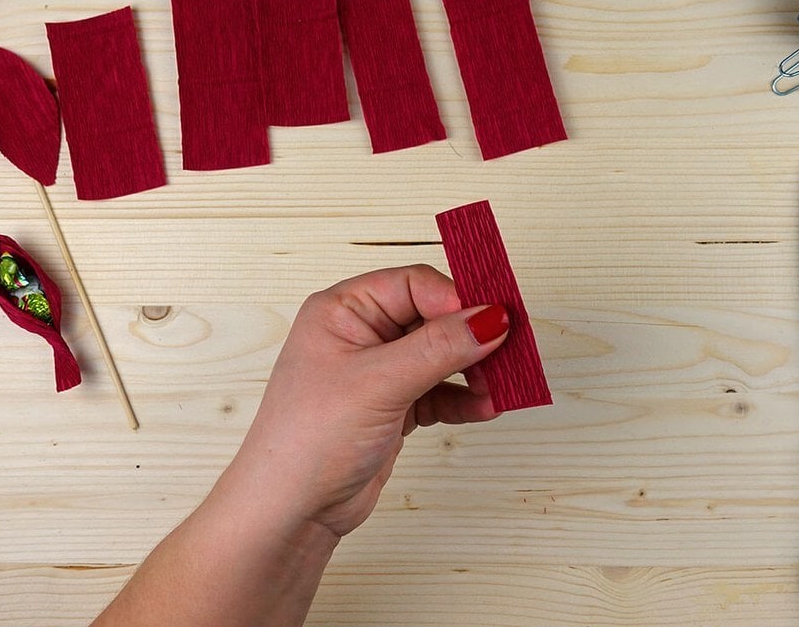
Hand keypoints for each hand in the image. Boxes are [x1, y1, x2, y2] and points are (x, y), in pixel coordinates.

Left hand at [217, 264, 508, 541]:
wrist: (290, 513)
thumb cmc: (306, 441)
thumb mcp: (378, 384)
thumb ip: (438, 348)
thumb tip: (490, 318)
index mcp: (344, 310)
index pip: (414, 284)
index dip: (455, 299)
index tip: (492, 319)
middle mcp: (362, 334)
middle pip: (434, 317)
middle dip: (471, 336)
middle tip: (508, 350)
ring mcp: (379, 372)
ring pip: (442, 355)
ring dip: (473, 370)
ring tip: (499, 385)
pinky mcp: (394, 406)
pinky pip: (441, 391)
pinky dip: (464, 399)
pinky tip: (485, 408)